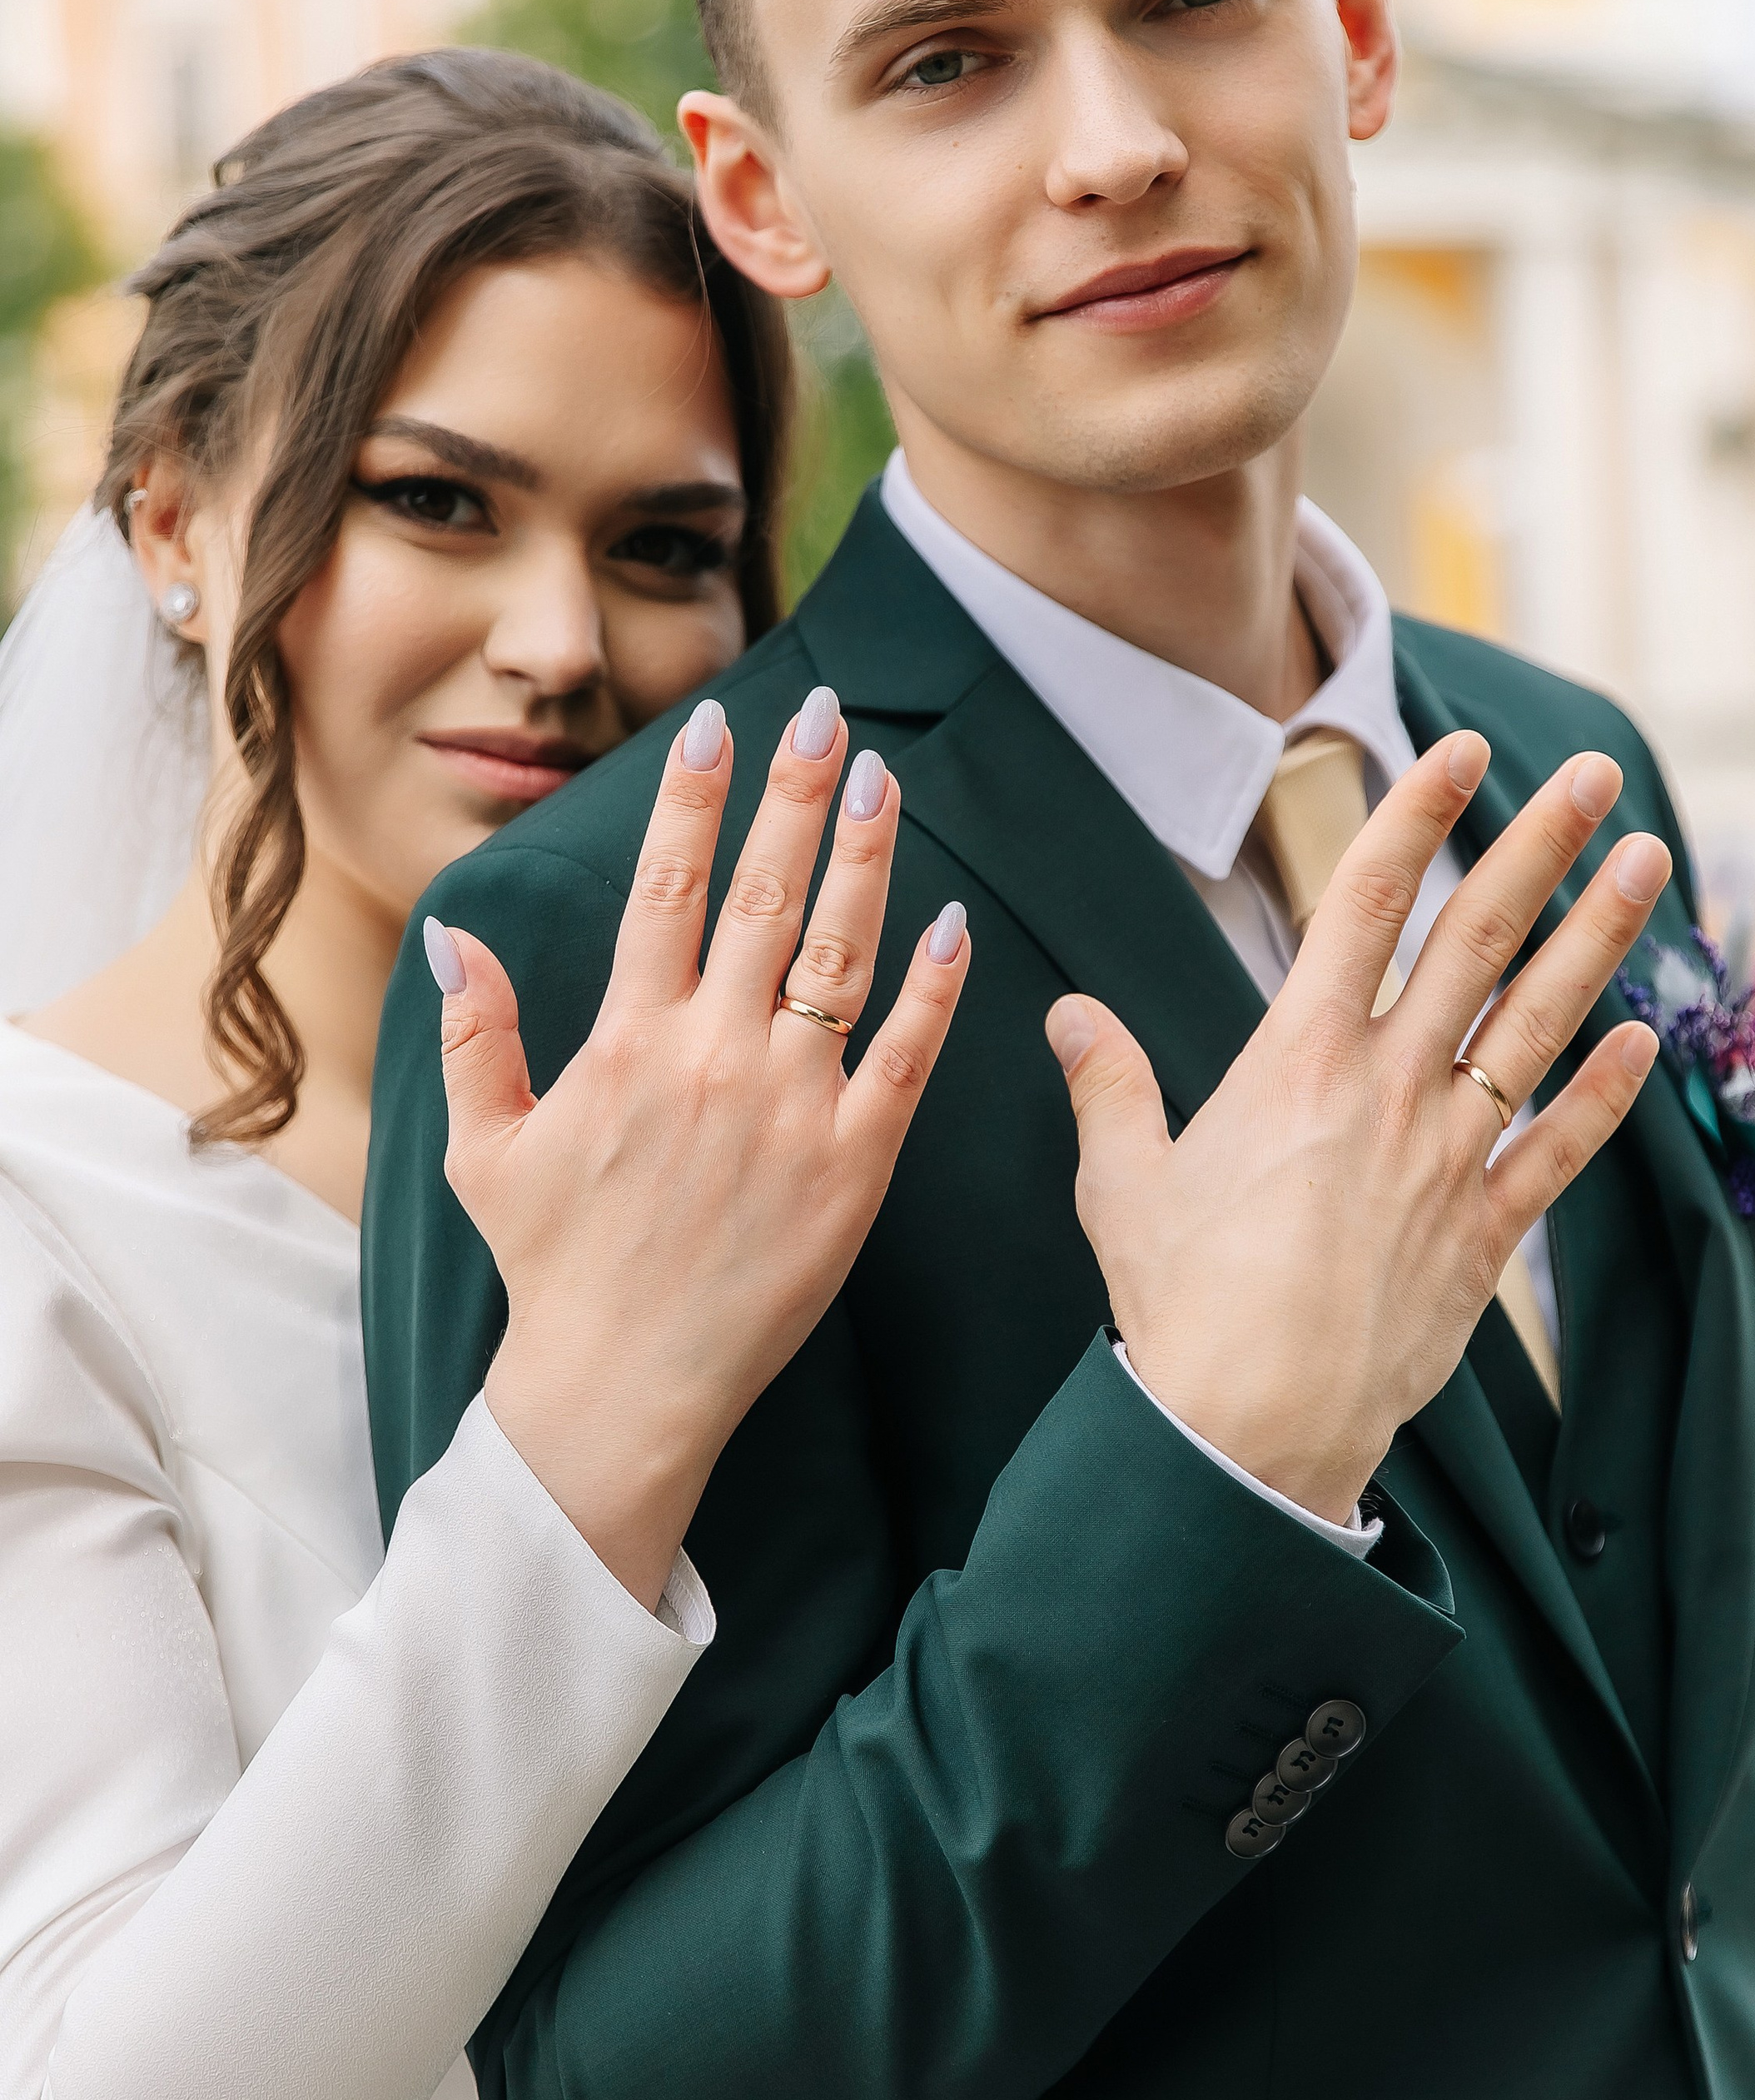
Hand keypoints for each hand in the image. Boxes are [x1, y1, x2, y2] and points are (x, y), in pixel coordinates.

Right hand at [427, 693, 968, 1608]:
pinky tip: (955, 922)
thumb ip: (477, 1033)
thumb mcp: (487, 1149)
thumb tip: (454, 931)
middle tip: (821, 710)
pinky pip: (906, 1057)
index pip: (666, 889)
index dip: (694, 800)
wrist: (622, 1389)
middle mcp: (714, 1059)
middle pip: (763, 896)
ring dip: (864, 858)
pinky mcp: (855, 1167)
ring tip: (883, 777)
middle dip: (793, 793)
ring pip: (840, 955)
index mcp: (629, 1045)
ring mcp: (792, 1109)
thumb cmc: (555, 1269)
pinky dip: (934, 988)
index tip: (717, 724)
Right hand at [1046, 735, 1665, 1521]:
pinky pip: (1559, 1149)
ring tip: (1649, 863)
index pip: (1364, 903)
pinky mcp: (1483, 1236)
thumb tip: (1069, 1016)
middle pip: (1476, 939)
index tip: (1457, 749)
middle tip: (1592, 773)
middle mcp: (1386, 1089)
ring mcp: (1447, 1158)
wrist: (1251, 1431)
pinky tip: (1643, 1036)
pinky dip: (1603, 1092)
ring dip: (1599, 938)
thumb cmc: (1179, 1307)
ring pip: (1539, 1024)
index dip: (1414, 814)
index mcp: (1296, 1059)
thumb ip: (1108, 1086)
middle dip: (1539, 845)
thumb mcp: (1122, 1182)